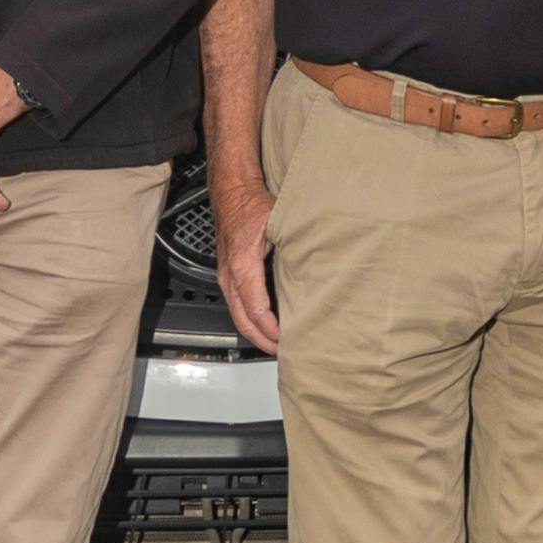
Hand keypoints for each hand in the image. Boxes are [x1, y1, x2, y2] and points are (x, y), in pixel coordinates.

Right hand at [211, 177, 281, 352]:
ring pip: (237, 315)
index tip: (287, 342)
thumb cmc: (252, 203)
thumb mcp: (278, 225)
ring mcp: (226, 276)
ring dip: (256, 332)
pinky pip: (236, 304)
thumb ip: (293, 249)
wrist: (231, 189)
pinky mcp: (228, 273)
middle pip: (243, 320)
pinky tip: (266, 323)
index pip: (256, 310)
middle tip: (284, 353)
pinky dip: (250, 319)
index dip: (271, 331)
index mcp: (243, 266)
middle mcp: (230, 275)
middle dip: (263, 341)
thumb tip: (316, 270)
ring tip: (276, 344)